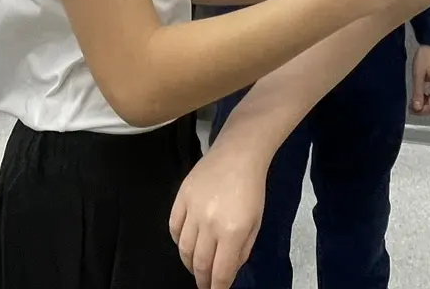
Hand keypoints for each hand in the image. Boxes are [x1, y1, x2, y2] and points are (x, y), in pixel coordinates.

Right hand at [170, 141, 268, 288]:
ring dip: (188, 263)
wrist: (238, 154)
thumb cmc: (253, 189)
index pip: (220, 271)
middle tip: (204, 285)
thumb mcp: (256, 224)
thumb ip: (242, 250)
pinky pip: (173, 228)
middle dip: (202, 279)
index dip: (216, 287)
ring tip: (195, 268)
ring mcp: (192, 210)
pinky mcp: (181, 198)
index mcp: (232, 232)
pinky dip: (177, 241)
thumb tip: (228, 270)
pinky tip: (184, 245)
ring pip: (183, 248)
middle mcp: (209, 224)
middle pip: (199, 263)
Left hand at [409, 45, 429, 115]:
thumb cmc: (426, 56)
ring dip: (425, 105)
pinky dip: (428, 99)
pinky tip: (420, 96)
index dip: (422, 111)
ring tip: (414, 102)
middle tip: (411, 107)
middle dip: (423, 109)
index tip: (411, 110)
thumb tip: (417, 107)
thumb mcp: (418, 75)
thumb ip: (418, 92)